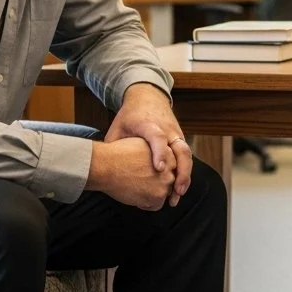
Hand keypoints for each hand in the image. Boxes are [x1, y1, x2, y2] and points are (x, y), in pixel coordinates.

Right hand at [88, 137, 175, 210]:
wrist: (107, 166)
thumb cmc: (117, 154)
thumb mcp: (141, 144)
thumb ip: (153, 151)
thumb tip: (155, 159)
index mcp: (167, 152)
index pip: (169, 166)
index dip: (157, 172)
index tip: (147, 174)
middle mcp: (170, 166)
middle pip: (168, 180)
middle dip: (156, 183)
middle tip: (140, 182)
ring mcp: (165, 182)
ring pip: (163, 193)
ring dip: (151, 193)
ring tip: (135, 188)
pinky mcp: (158, 195)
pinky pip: (156, 205)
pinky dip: (146, 204)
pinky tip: (135, 196)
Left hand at [105, 83, 192, 205]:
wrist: (148, 97)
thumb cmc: (130, 116)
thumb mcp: (118, 128)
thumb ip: (114, 147)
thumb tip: (105, 170)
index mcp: (149, 124)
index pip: (158, 137)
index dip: (159, 152)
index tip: (159, 168)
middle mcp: (167, 129)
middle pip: (180, 149)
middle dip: (181, 170)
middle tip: (175, 191)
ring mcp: (176, 133)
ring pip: (186, 154)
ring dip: (185, 175)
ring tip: (178, 194)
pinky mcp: (179, 138)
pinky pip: (186, 156)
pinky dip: (185, 171)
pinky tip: (179, 187)